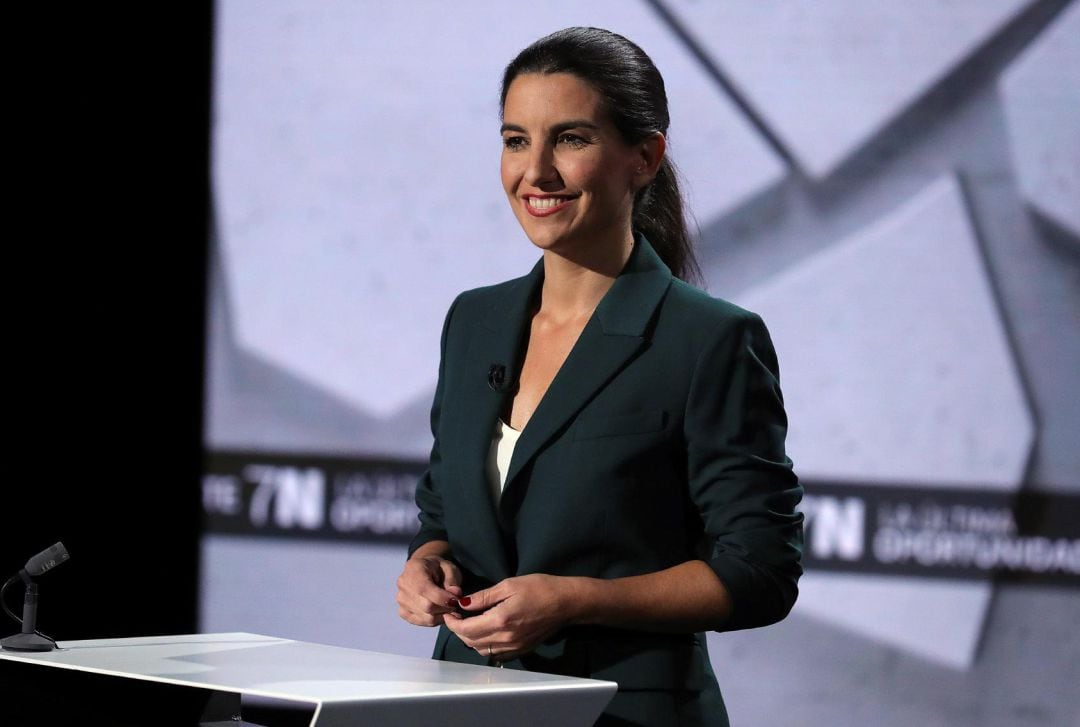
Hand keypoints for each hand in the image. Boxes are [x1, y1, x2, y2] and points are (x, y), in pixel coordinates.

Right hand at [396, 554, 463, 626]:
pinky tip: (439, 612)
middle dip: (445, 608)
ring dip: (441, 615)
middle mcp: (403, 585)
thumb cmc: (438, 568)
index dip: (444, 598)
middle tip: (454, 604)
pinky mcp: (403, 612)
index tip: (456, 599)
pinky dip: (434, 620)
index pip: (425, 590)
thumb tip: (456, 595)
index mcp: (414, 569)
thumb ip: (453, 581)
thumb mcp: (449, 568)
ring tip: (448, 607)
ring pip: (426, 617)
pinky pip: (421, 622)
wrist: (425, 570)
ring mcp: (401, 600)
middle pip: (426, 607)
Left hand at [442, 574, 574, 660]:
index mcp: (500, 620)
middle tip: (456, 616)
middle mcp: (505, 638)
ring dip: (471, 640)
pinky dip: (486, 646)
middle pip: (471, 642)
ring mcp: (514, 647)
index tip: (449, 612)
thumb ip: (484, 596)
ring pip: (482, 650)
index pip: (466, 629)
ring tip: (470, 624)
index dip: (452, 622)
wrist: (565, 602)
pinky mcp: (522, 650)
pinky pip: (496, 654)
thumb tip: (463, 603)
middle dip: (459, 631)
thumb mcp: (509, 585)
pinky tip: (487, 633)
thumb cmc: (539, 588)